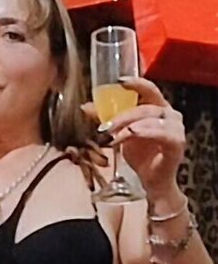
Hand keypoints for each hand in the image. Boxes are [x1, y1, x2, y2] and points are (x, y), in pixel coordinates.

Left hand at [103, 78, 184, 196]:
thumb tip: (85, 107)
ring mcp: (176, 128)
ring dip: (129, 126)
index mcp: (158, 108)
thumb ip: (107, 119)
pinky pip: (161, 133)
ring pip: (150, 119)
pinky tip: (131, 134)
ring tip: (114, 137)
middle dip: (122, 115)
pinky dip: (144, 132)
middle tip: (105, 126)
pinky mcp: (177, 143)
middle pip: (145, 107)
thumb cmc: (141, 156)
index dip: (135, 83)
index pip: (149, 89)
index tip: (119, 82)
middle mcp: (170, 114)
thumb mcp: (120, 134)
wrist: (152, 182)